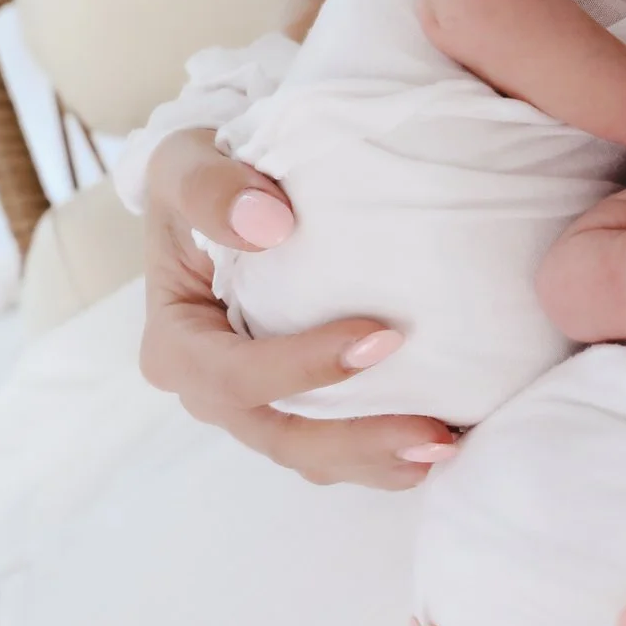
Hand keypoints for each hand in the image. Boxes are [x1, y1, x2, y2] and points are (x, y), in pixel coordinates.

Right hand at [137, 128, 453, 487]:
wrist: (218, 199)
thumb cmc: (201, 182)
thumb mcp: (184, 164)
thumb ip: (211, 188)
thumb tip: (269, 225)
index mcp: (176, 346)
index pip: (234, 375)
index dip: (305, 368)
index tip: (384, 338)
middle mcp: (210, 391)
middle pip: (280, 436)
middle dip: (357, 444)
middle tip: (435, 439)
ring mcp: (254, 407)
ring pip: (312, 455)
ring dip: (379, 461)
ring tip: (449, 450)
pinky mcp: (292, 407)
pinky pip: (336, 446)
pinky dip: (384, 452)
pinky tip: (447, 441)